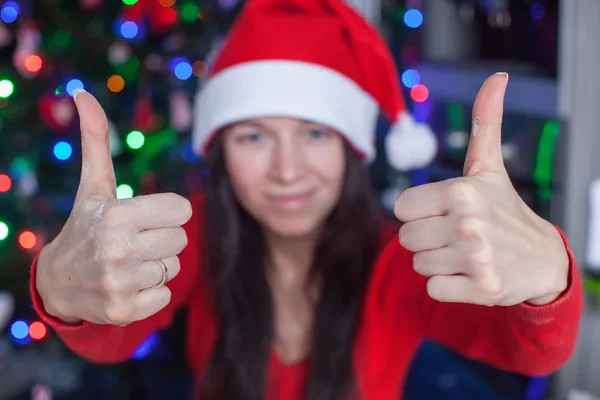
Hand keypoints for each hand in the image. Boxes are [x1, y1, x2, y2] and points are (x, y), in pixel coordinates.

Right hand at [36, 90, 192, 325]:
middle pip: (181, 239)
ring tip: (126, 262)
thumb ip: (95, 141)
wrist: (57, 282)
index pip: (182, 211)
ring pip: (174, 266)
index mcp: (116, 216)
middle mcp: (116, 251)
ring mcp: (120, 284)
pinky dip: (150, 290)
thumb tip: (82, 93)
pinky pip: (165, 294)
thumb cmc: (85, 226)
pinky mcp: (124, 312)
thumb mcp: (93, 186)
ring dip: (156, 264)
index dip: (166, 212)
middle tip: (132, 241)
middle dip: (161, 238)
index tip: (143, 217)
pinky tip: (126, 284)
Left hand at [395, 73, 568, 306]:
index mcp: (461, 190)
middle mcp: (468, 222)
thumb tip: (497, 77)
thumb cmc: (505, 210)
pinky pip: (434, 289)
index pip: (400, 207)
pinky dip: (449, 286)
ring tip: (465, 254)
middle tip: (456, 235)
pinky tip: (471, 274)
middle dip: (426, 239)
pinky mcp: (482, 289)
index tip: (444, 212)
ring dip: (437, 262)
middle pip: (406, 238)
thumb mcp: (489, 168)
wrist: (543, 259)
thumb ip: (485, 124)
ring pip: (418, 265)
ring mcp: (476, 258)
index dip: (419, 212)